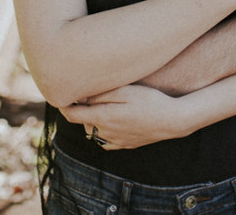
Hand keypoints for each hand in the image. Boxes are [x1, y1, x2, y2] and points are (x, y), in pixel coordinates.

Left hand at [60, 85, 189, 149]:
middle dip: (82, 109)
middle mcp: (105, 132)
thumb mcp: (124, 91)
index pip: (71, 115)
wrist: (172, 120)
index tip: (62, 94)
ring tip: (105, 104)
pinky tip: (115, 120)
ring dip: (94, 119)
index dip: (63, 105)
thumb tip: (80, 96)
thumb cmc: (149, 101)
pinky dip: (105, 130)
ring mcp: (115, 141)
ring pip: (95, 131)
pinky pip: (107, 140)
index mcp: (102, 117)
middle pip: (83, 121)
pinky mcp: (125, 145)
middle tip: (88, 93)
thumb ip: (100, 94)